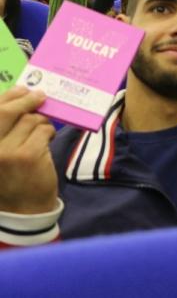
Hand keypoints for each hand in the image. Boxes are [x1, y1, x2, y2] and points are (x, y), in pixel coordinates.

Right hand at [0, 87, 58, 213]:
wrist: (22, 210)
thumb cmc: (12, 178)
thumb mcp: (0, 153)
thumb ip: (5, 130)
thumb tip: (18, 97)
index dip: (7, 97)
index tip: (21, 88)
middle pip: (7, 112)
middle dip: (26, 99)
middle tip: (40, 95)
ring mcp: (5, 152)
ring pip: (30, 120)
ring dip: (41, 122)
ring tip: (42, 132)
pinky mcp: (27, 155)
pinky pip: (43, 130)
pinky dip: (49, 132)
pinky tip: (47, 141)